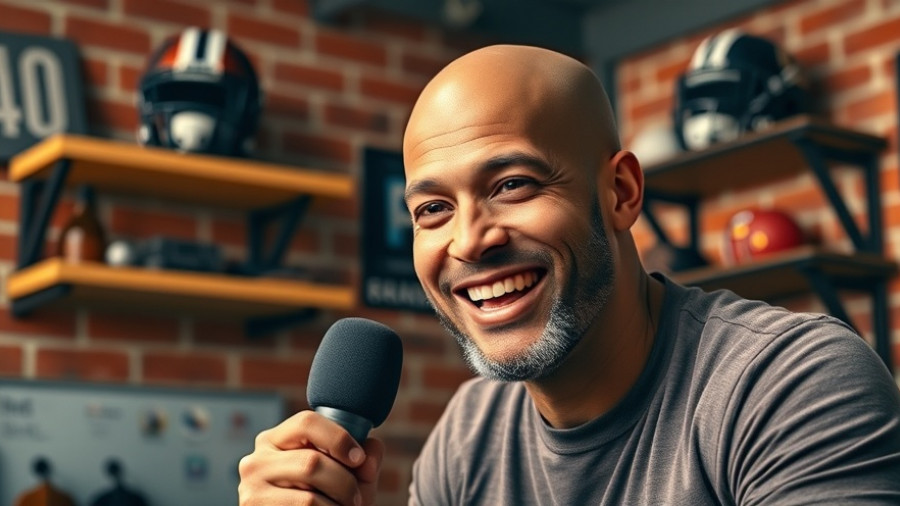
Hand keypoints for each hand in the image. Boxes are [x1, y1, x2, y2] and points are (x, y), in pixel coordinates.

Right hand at [238, 410, 384, 504]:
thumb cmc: (327, 500)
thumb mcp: (349, 475)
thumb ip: (365, 459)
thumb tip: (367, 457)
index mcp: (276, 439)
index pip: (306, 422)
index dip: (339, 438)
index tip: (359, 458)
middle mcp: (256, 460)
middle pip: (311, 461)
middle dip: (345, 482)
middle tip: (357, 498)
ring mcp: (252, 489)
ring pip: (309, 494)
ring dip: (338, 503)